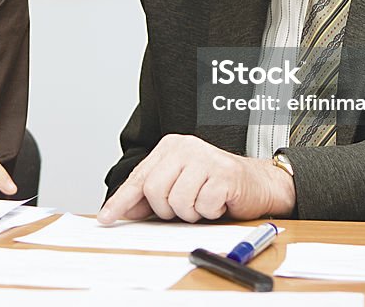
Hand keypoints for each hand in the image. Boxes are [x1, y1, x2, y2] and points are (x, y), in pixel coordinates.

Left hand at [97, 134, 294, 223]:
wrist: (258, 183)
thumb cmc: (215, 185)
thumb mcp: (179, 187)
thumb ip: (152, 196)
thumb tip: (124, 210)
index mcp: (170, 147)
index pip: (139, 177)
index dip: (121, 201)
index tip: (107, 218)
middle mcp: (185, 147)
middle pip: (154, 190)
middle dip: (167, 209)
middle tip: (185, 207)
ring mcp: (205, 158)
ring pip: (177, 201)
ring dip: (191, 212)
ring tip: (203, 201)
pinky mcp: (223, 173)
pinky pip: (202, 206)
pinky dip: (209, 211)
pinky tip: (218, 201)